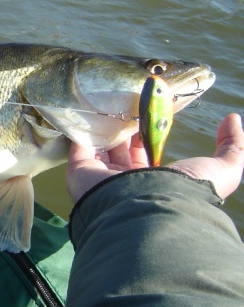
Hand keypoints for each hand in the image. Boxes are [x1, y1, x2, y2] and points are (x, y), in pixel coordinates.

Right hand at [67, 113, 243, 202]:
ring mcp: (99, 176)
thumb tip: (232, 119)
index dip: (148, 132)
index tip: (151, 111)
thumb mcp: (223, 170)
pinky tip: (88, 108)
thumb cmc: (184, 190)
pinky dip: (81, 127)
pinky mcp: (79, 170)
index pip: (146, 153)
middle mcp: (124, 181)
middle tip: (128, 101)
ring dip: (104, 124)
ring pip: (100, 144)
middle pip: (121, 147)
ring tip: (109, 99)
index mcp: (152, 181)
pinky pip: (78, 145)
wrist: (148, 207)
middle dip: (125, 125)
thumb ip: (233, 147)